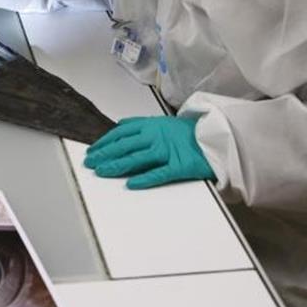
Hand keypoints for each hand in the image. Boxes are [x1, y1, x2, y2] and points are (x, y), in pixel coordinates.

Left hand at [84, 115, 213, 188]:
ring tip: (102, 172)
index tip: (92, 150)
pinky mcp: (179, 166)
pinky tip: (130, 184)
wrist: (216, 137)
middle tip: (90, 163)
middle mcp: (156, 137)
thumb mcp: (162, 122)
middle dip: (104, 155)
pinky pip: (159, 173)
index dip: (105, 142)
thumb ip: (140, 125)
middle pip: (124, 146)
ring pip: (136, 159)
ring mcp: (167, 151)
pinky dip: (144, 179)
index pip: (121, 133)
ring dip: (117, 166)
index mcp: (151, 125)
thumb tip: (119, 126)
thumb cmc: (188, 132)